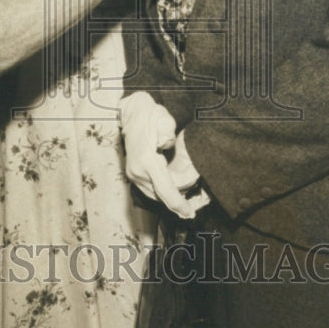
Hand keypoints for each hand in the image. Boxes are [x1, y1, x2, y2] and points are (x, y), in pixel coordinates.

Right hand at [120, 92, 205, 219]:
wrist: (132, 113)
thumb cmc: (150, 116)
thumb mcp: (162, 118)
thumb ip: (166, 131)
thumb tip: (167, 142)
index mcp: (146, 160)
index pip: (165, 190)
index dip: (178, 204)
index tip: (190, 214)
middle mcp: (138, 171)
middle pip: (161, 197)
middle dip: (178, 204)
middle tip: (196, 207)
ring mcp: (133, 174)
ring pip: (155, 196)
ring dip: (170, 200)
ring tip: (188, 202)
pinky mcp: (133, 175)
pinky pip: (151, 190)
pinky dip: (163, 194)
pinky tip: (175, 193)